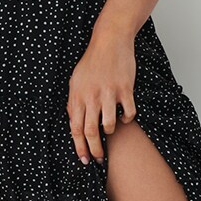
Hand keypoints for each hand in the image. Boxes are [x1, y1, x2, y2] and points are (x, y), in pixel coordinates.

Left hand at [67, 28, 137, 163]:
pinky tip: (124, 117)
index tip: (84, 159)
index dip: (79, 147)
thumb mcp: (76, 81)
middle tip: (99, 159)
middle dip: (95, 150)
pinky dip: (126, 119)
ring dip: (110, 132)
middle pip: (91, 131)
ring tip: (110, 131)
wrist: (110, 40)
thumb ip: (74, 102)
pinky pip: (128, 112)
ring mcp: (108, 93)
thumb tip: (73, 122)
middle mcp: (91, 96)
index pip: (75, 128)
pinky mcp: (125, 88)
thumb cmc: (92, 61)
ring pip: (109, 125)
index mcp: (77, 95)